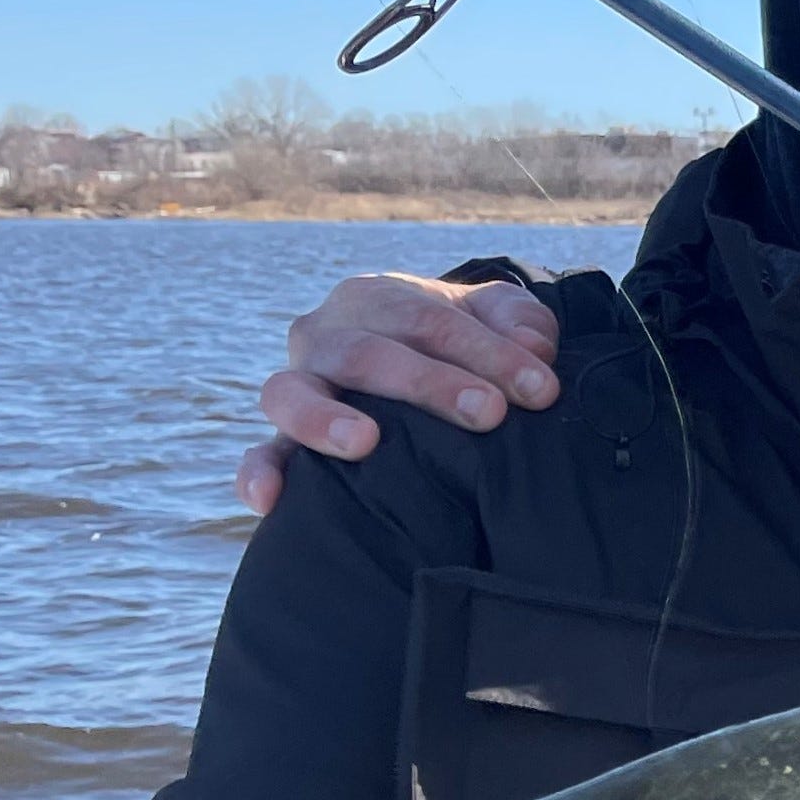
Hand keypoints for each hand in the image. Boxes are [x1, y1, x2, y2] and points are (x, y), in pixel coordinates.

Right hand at [238, 272, 564, 512]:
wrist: (417, 361)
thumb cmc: (461, 342)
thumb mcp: (496, 318)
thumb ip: (520, 323)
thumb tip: (534, 350)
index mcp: (377, 300)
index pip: (428, 320)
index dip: (488, 352)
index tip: (540, 389)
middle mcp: (327, 337)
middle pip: (366, 353)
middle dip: (429, 383)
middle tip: (488, 413)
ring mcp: (298, 386)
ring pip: (290, 393)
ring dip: (324, 417)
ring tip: (364, 442)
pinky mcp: (283, 438)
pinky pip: (260, 453)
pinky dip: (258, 473)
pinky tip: (270, 500)